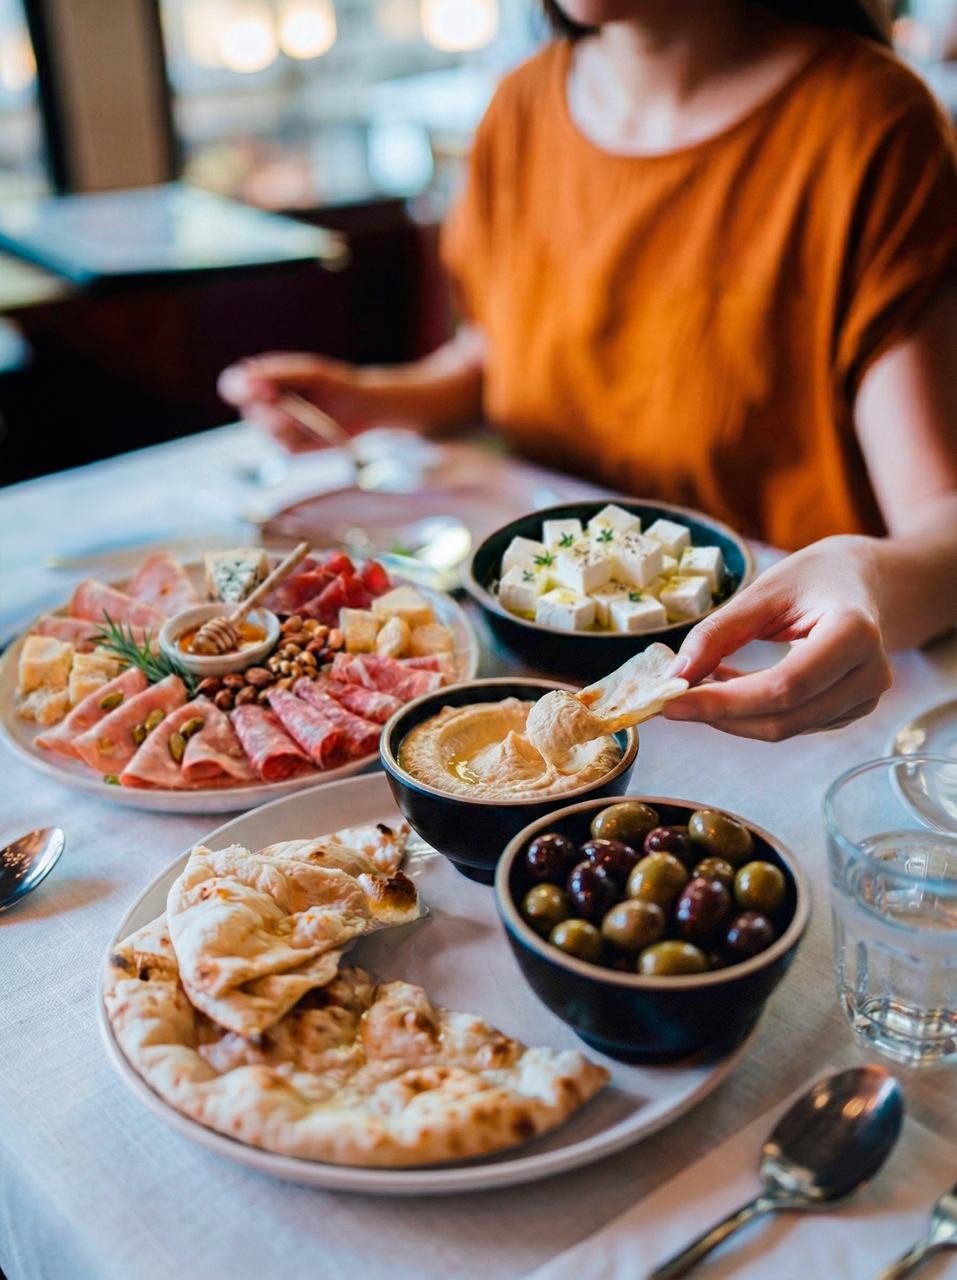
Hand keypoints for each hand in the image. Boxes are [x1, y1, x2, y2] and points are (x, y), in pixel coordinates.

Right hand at [218, 352, 384, 452]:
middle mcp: (263, 405)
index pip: (233, 385)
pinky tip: (316, 431)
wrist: (363, 408)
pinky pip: (286, 446)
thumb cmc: (336, 384)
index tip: (259, 392)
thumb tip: (246, 377)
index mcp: (262, 380)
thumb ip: (278, 372)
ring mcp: (275, 428)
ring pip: (267, 431)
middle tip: (293, 409)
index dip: (239, 390)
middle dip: (272, 411)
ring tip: (312, 417)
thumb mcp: (310, 372)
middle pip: (249, 412)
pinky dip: (303, 438)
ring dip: (290, 425)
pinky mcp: (290, 447)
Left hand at [663, 536, 893, 740]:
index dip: (723, 702)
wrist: (865, 582)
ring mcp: (865, 698)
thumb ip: (718, 633)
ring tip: (698, 684)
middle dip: (721, 714)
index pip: (783, 686)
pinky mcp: (852, 710)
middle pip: (783, 717)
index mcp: (854, 632)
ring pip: (785, 728)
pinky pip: (793, 723)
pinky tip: (728, 687)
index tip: (671, 702)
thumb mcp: (763, 590)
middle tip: (672, 701)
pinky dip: (751, 713)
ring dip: (732, 715)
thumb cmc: (815, 577)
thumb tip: (676, 677)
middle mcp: (869, 673)